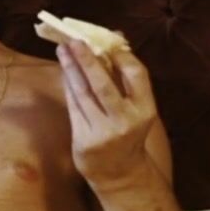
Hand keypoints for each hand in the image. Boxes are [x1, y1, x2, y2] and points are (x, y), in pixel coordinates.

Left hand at [57, 40, 158, 190]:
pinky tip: (64, 72)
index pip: (136, 74)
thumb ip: (126, 76)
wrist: (119, 173)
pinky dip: (68, 86)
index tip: (104, 41)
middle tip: (74, 40)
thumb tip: (116, 37)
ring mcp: (104, 132)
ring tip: (63, 50)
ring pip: (83, 93)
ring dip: (71, 69)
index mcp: (146, 110)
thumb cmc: (128, 131)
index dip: (120, 55)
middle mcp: (126, 121)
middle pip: (103, 84)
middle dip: (87, 59)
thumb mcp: (136, 107)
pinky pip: (73, 106)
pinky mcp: (84, 139)